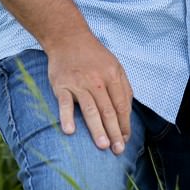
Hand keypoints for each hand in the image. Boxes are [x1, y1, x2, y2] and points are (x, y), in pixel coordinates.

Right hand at [42, 27, 133, 153]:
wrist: (67, 39)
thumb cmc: (93, 56)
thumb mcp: (115, 66)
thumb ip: (123, 87)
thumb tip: (127, 112)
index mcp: (113, 76)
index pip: (122, 106)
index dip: (124, 125)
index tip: (125, 140)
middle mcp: (97, 81)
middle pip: (108, 111)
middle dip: (114, 132)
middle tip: (117, 150)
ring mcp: (78, 84)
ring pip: (90, 110)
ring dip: (97, 129)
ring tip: (102, 146)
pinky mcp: (61, 85)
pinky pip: (65, 104)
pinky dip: (67, 117)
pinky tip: (70, 131)